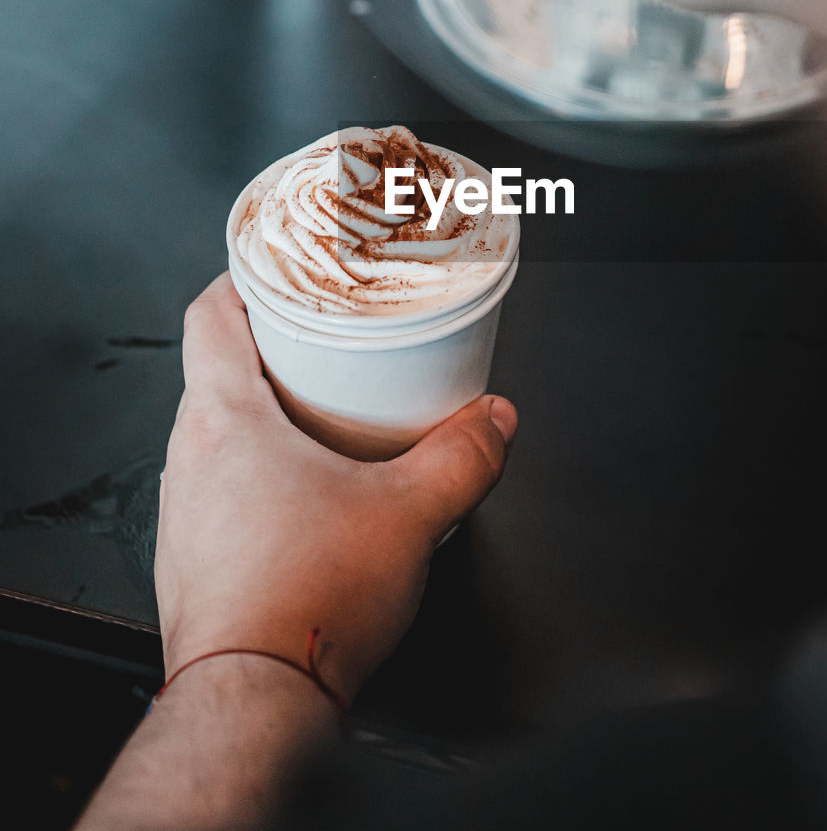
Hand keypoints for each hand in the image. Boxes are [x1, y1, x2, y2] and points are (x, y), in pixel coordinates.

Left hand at [156, 273, 516, 704]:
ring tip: (322, 420)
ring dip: (263, 418)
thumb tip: (494, 422)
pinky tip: (305, 502)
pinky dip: (256, 477)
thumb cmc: (305, 602)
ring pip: (215, 435)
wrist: (254, 704)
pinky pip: (219, 491)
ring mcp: (185, 513)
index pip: (209, 315)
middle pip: (215, 372)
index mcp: (225, 421)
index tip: (276, 269)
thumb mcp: (410, 512)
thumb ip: (463, 455)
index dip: (241, 280)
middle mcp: (189, 459)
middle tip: (324, 345)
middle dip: (270, 351)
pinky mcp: (194, 560)